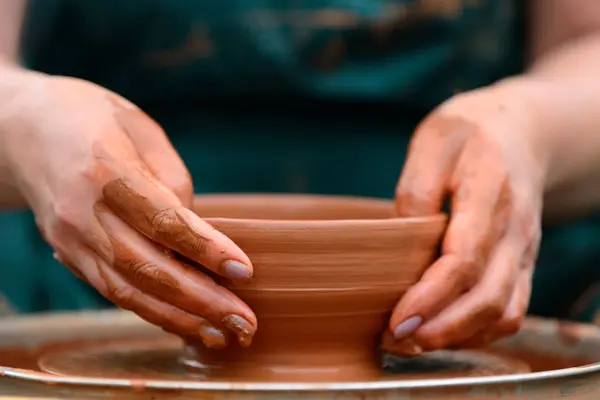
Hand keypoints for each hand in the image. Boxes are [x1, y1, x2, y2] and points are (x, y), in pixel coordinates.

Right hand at [1, 75, 255, 348]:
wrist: (21, 130)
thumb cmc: (92, 118)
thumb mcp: (140, 128)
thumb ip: (172, 179)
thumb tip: (198, 232)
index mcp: (105, 169)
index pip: (163, 219)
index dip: (206, 249)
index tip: (243, 272)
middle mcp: (83, 212)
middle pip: (147, 268)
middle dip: (201, 301)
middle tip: (244, 321)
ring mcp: (70, 239)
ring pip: (128, 291)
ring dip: (179, 318)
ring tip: (222, 334)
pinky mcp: (68, 254)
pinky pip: (112, 291)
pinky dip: (151, 312)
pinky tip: (184, 323)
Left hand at [387, 84, 545, 352]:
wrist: (519, 131)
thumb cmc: (468, 134)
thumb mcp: (432, 141)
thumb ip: (416, 189)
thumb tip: (399, 239)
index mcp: (490, 190)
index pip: (465, 257)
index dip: (431, 296)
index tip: (397, 318)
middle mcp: (515, 227)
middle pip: (488, 296)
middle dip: (441, 329)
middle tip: (394, 339)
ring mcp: (523, 249)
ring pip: (504, 311)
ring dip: (458, 336)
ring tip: (411, 343)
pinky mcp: (521, 262)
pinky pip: (511, 310)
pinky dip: (479, 332)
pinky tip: (443, 333)